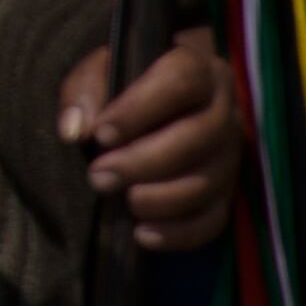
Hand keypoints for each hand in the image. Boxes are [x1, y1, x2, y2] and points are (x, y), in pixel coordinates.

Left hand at [61, 29, 242, 252]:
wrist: (161, 103)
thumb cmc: (127, 84)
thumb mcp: (101, 71)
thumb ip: (85, 91)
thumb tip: (74, 131)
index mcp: (198, 70)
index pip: (180, 82)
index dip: (140, 109)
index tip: (101, 134)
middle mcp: (225, 112)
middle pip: (197, 138)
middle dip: (144, 162)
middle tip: (99, 177)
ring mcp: (231, 156)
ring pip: (208, 182)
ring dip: (163, 199)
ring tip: (125, 203)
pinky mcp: (229, 192)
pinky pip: (214, 219)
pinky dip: (181, 233)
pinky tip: (144, 235)